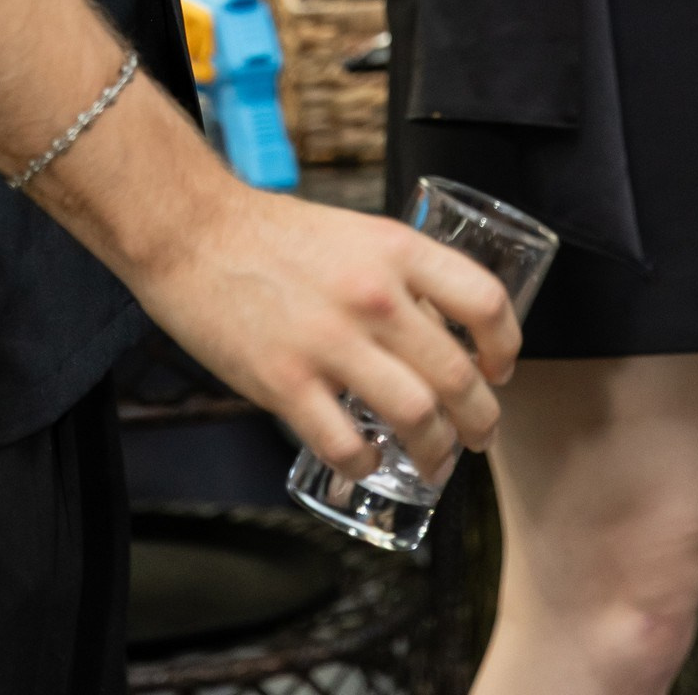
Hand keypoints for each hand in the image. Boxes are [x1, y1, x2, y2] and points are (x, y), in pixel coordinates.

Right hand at [132, 177, 516, 484]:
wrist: (191, 230)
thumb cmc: (271, 233)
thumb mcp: (353, 234)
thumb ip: (395, 276)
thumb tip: (434, 329)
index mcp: (394, 250)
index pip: (484, 301)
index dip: (505, 345)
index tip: (499, 369)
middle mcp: (373, 296)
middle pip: (458, 376)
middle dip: (481, 421)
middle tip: (479, 436)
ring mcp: (329, 342)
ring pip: (417, 418)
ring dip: (436, 452)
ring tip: (434, 462)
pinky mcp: (284, 381)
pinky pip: (345, 448)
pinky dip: (364, 466)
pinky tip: (362, 462)